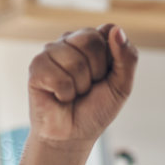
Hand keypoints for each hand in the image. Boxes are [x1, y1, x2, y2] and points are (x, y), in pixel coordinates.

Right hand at [27, 24, 136, 149]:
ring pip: (74, 61)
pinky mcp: (36, 67)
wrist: (73, 135)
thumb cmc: (95, 109)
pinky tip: (59, 97)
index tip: (105, 76)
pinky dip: (64, 94)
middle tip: (88, 87)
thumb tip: (117, 29)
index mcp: (91, 41)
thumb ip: (127, 58)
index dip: (111, 58)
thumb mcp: (122, 86)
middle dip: (96, 71)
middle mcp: (70, 41)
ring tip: (74, 93)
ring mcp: (51, 52)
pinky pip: (58, 77)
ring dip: (80, 86)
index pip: (107, 31)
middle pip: (91, 40)